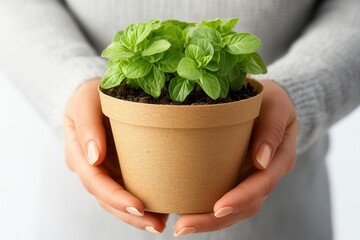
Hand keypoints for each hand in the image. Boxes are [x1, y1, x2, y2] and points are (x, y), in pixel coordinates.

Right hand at [64, 78, 167, 233]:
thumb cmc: (89, 94)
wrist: (95, 94)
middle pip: (106, 198)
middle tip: (156, 224)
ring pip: (117, 199)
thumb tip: (94, 158)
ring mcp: (105, 169)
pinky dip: (143, 201)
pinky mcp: (119, 167)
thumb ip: (87, 127)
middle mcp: (91, 167)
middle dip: (130, 215)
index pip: (95, 181)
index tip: (137, 206)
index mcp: (78, 153)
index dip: (114, 196)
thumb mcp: (85, 101)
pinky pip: (129, 188)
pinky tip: (162, 208)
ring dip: (137, 216)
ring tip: (161, 224)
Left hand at [173, 80, 297, 236]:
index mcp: (278, 160)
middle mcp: (264, 174)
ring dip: (207, 220)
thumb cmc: (271, 100)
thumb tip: (260, 161)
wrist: (267, 102)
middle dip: (215, 220)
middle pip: (245, 206)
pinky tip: (184, 211)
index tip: (218, 208)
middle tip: (184, 226)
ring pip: (233, 208)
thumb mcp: (277, 105)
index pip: (261, 185)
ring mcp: (249, 178)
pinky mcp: (235, 176)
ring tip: (180, 226)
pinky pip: (222, 196)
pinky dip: (206, 208)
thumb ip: (272, 128)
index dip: (241, 198)